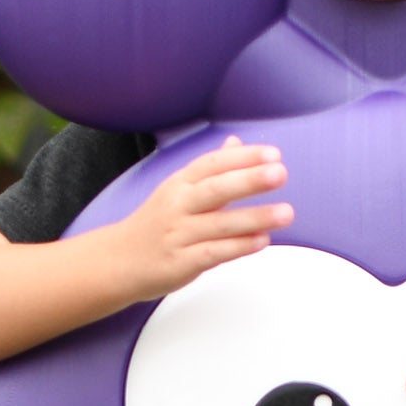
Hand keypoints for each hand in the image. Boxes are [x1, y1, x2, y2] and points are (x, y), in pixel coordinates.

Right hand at [110, 140, 288, 299]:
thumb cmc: (156, 224)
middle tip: (280, 173)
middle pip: (215, 188)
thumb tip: (236, 142)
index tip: (272, 153)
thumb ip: (211, 170)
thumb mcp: (179, 190)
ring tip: (286, 212)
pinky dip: (239, 247)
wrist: (119, 261)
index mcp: (180, 183)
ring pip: (219, 223)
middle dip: (249, 180)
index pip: (212, 164)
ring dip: (255, 217)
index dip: (242, 157)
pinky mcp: (181, 262)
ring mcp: (179, 234)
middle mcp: (179, 205)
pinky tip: (262, 240)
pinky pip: (213, 253)